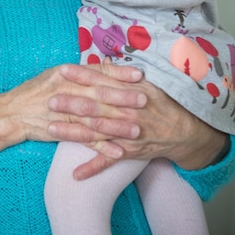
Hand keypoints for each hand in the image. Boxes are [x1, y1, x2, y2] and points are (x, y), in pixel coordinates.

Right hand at [0, 61, 145, 185]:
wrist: (12, 112)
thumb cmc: (35, 91)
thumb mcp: (55, 74)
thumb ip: (79, 72)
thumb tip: (103, 66)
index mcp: (66, 74)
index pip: (96, 71)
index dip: (118, 73)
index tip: (139, 74)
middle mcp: (66, 90)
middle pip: (99, 94)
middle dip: (123, 97)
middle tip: (144, 100)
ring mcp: (63, 111)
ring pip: (94, 118)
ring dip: (117, 125)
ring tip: (137, 129)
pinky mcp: (60, 130)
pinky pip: (84, 140)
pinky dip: (102, 147)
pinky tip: (118, 152)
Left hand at [54, 67, 227, 179]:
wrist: (185, 131)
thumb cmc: (162, 103)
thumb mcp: (146, 83)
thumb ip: (121, 74)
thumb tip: (102, 61)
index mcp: (129, 93)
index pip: (101, 82)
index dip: (81, 76)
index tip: (61, 71)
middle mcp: (126, 113)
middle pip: (94, 108)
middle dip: (71, 104)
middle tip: (49, 100)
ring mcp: (126, 134)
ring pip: (96, 134)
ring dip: (73, 133)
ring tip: (51, 129)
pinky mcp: (129, 152)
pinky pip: (109, 161)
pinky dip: (92, 168)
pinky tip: (75, 174)